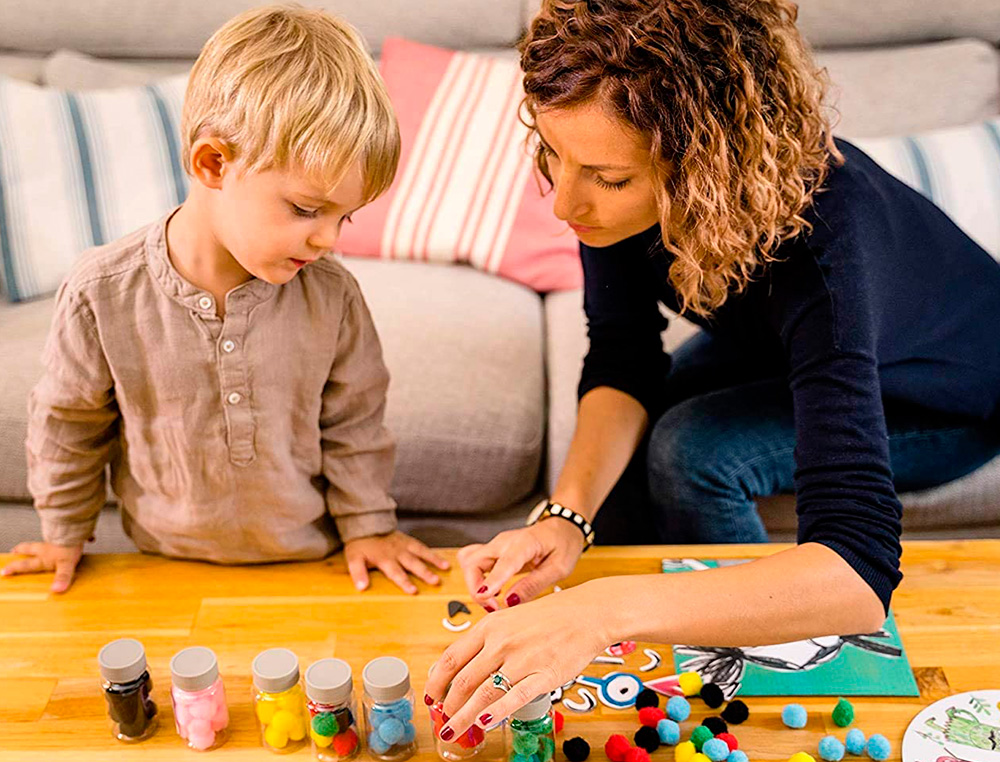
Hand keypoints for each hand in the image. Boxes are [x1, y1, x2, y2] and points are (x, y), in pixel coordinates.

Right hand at [2, 541, 83, 592]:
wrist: (75, 527)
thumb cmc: (70, 546)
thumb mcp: (66, 565)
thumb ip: (62, 577)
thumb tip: (56, 590)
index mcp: (43, 558)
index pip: (25, 565)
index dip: (14, 568)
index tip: (4, 571)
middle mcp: (45, 548)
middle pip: (28, 549)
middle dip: (20, 551)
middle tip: (13, 552)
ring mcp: (53, 540)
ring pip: (39, 542)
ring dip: (33, 544)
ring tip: (29, 545)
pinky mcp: (61, 534)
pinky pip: (55, 535)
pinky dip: (52, 537)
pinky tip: (56, 538)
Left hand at [343, 531, 449, 593]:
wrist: (366, 525)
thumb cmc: (361, 545)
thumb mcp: (354, 559)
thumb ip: (358, 573)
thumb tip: (361, 587)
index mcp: (384, 559)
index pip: (396, 573)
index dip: (404, 582)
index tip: (414, 591)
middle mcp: (397, 552)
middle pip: (413, 564)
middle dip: (424, 572)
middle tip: (435, 581)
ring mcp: (405, 545)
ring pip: (421, 553)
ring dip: (434, 561)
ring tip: (445, 568)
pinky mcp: (409, 541)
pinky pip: (422, 547)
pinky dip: (433, 554)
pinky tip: (442, 561)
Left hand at [424, 580, 610, 738]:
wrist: (586, 613)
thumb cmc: (549, 617)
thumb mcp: (509, 619)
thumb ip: (485, 641)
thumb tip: (460, 666)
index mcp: (490, 626)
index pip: (451, 657)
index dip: (436, 681)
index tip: (430, 696)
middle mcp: (501, 642)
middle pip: (463, 679)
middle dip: (448, 705)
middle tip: (444, 719)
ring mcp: (522, 659)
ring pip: (483, 693)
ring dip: (464, 716)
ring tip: (454, 730)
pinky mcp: (544, 675)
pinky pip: (514, 698)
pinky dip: (496, 713)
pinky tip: (485, 724)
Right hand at [458, 519, 584, 610]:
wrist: (562, 528)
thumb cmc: (563, 545)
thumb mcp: (559, 568)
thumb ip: (534, 584)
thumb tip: (510, 602)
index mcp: (524, 543)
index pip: (504, 562)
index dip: (493, 581)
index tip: (485, 598)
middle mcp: (504, 541)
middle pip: (473, 562)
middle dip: (476, 588)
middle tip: (494, 608)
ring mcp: (496, 545)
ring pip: (470, 564)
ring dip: (474, 586)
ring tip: (493, 602)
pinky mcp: (493, 551)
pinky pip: (473, 563)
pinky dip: (475, 579)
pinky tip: (491, 590)